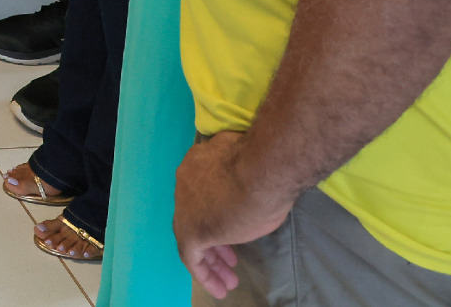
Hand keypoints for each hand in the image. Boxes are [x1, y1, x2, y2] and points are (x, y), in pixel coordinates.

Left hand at [174, 131, 290, 298]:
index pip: (202, 192)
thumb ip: (241, 173)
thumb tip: (248, 175)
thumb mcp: (249, 167)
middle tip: (230, 259)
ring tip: (228, 280)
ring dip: (211, 259)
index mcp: (198, 162)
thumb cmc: (265, 165)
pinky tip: (219, 288)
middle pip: (195, 214)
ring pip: (192, 236)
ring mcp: (185, 205)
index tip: (233, 225)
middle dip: (213, 240)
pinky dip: (204, 273)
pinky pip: (191, 255)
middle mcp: (186, 181)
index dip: (217, 212)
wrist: (262, 172)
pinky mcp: (191, 230)